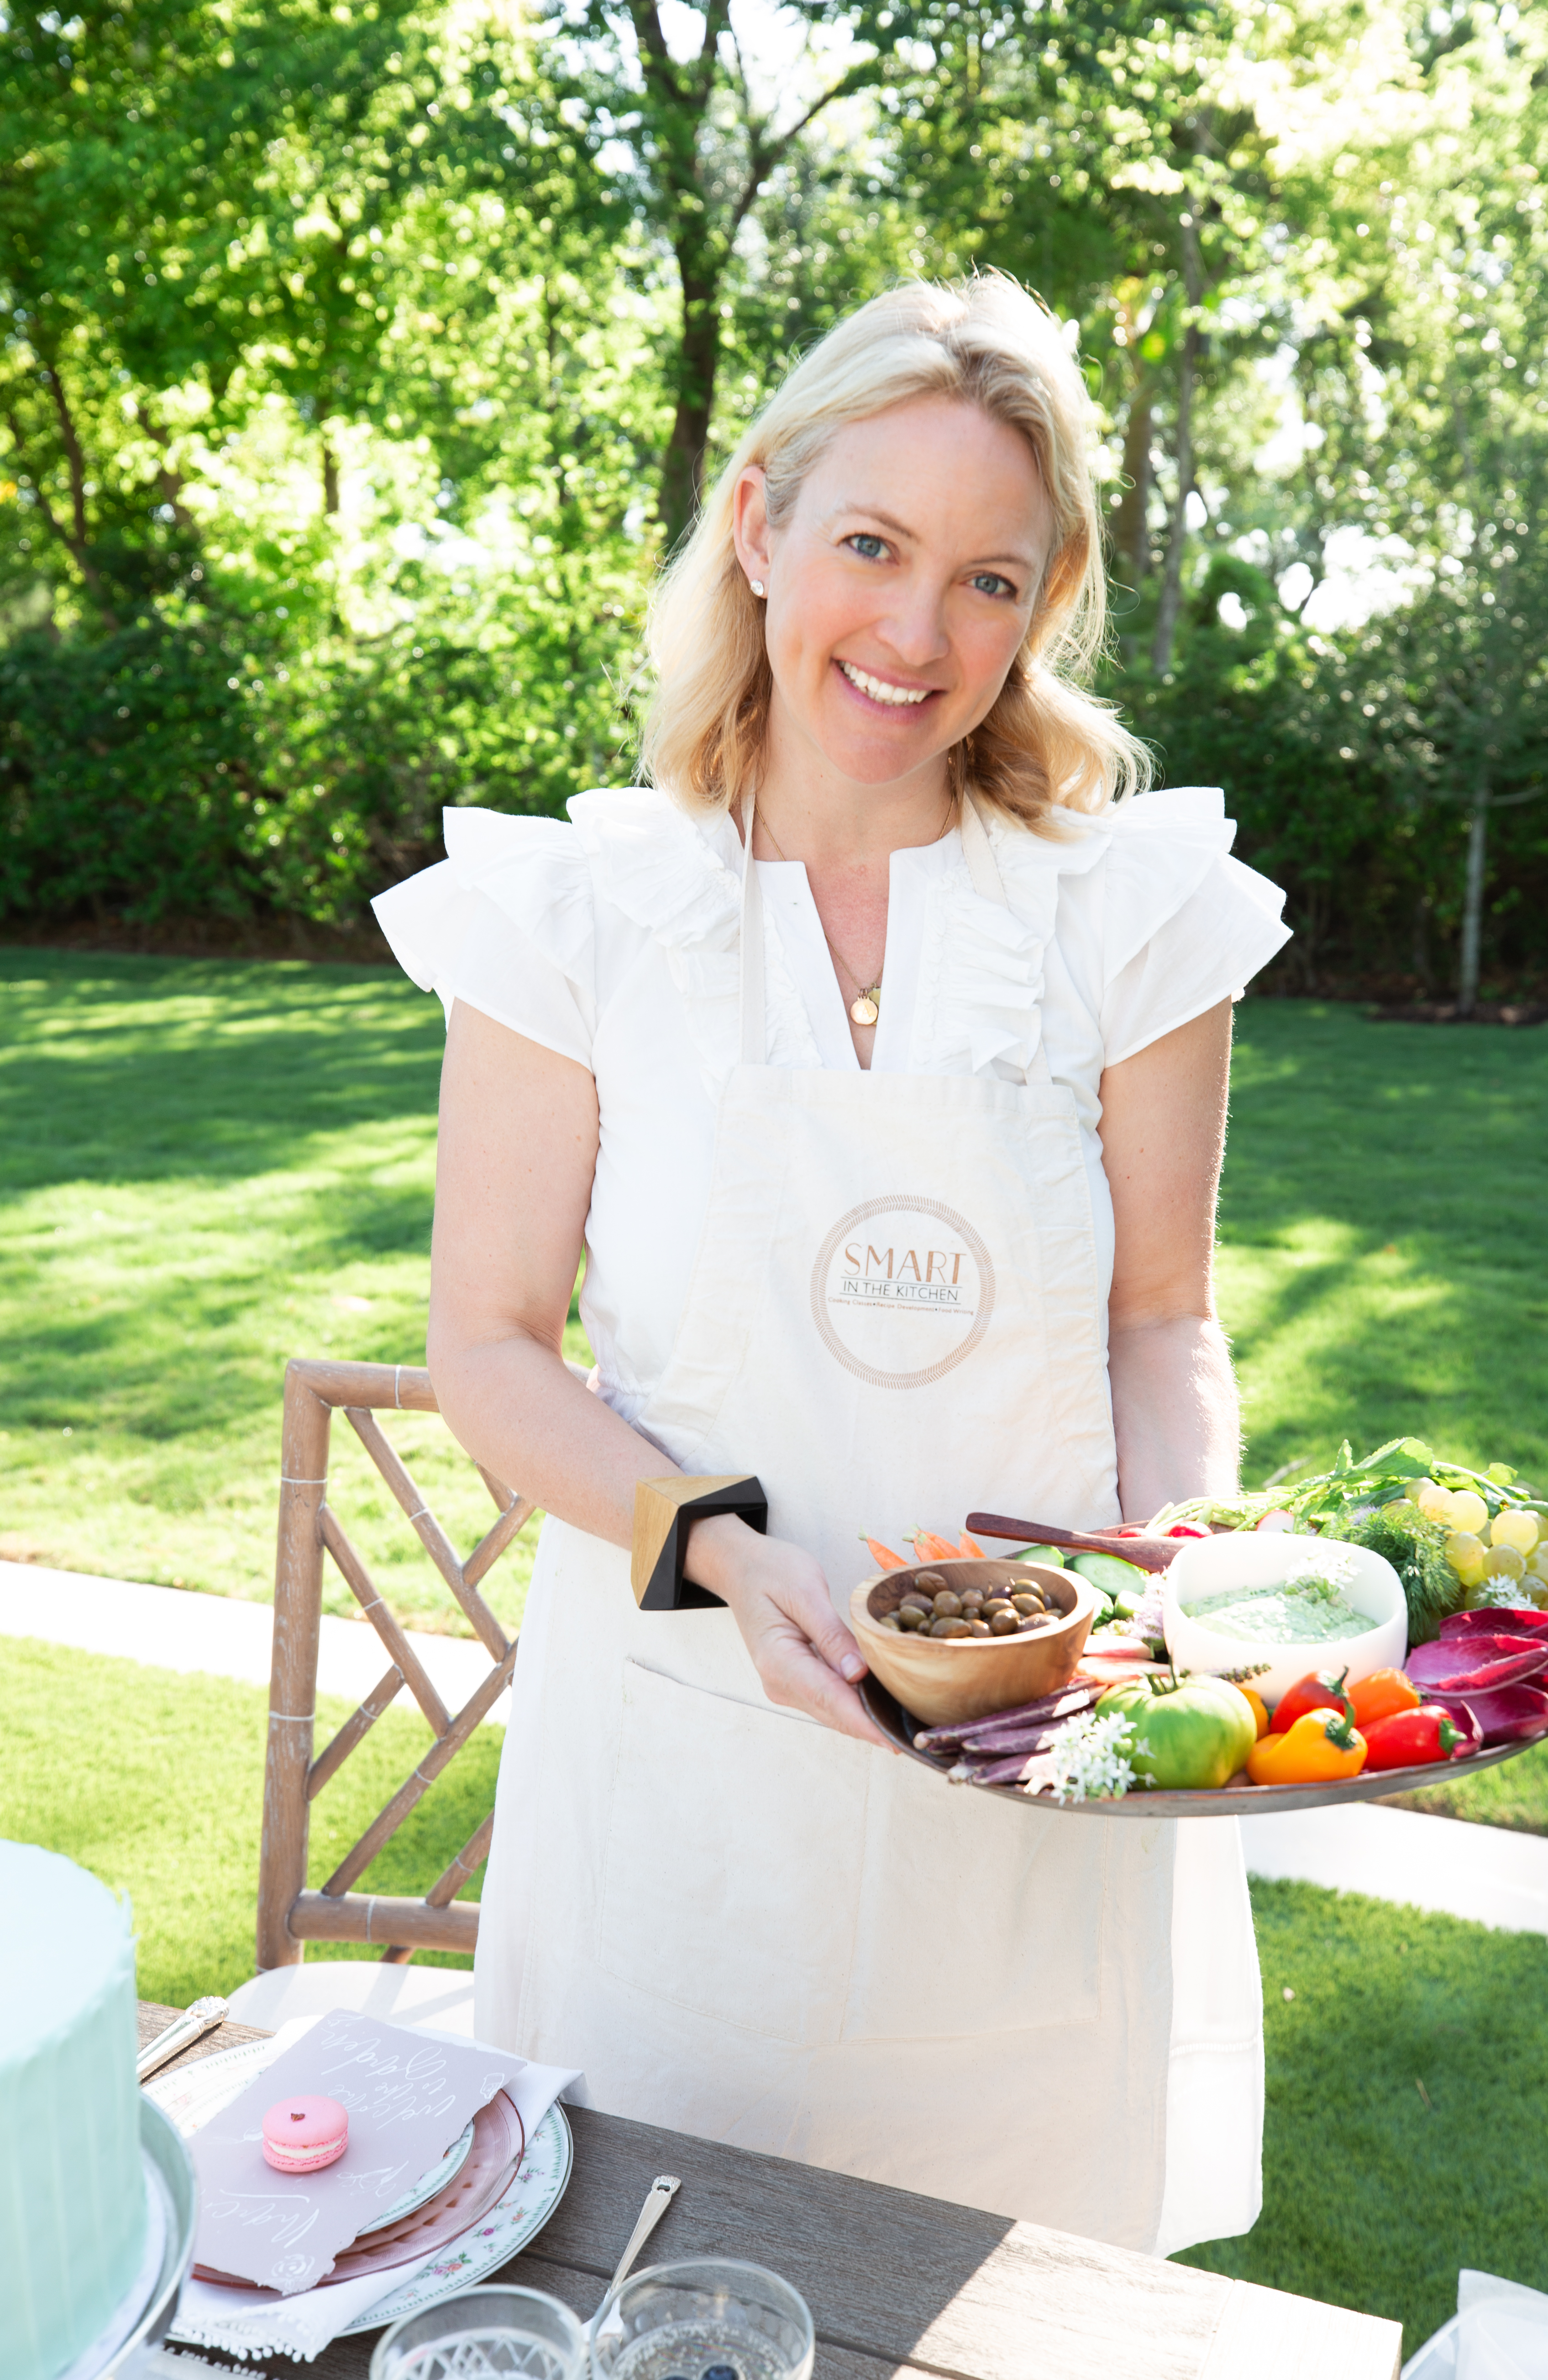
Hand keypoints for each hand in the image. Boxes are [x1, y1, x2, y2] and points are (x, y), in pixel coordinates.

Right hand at [686, 1515, 890, 1748]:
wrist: (741, 1568)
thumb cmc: (771, 1571)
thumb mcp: (805, 1591)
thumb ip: (831, 1635)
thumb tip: (858, 1674)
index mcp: (778, 1660)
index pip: (830, 1699)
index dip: (865, 1723)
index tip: (895, 1740)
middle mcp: (779, 1682)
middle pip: (834, 1713)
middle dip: (874, 1726)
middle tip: (917, 1735)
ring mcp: (784, 1685)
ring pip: (833, 1711)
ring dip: (866, 1718)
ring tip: (908, 1722)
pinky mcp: (794, 1681)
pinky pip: (828, 1699)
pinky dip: (854, 1704)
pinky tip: (882, 1703)